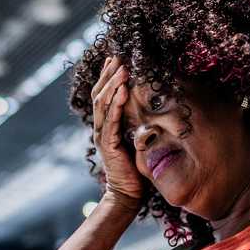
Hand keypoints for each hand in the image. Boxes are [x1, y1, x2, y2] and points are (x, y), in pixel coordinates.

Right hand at [90, 56, 144, 208]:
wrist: (127, 194)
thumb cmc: (134, 168)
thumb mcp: (136, 139)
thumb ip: (136, 123)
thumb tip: (149, 106)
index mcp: (105, 124)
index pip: (103, 95)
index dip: (107, 76)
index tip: (115, 58)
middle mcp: (100, 127)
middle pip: (100, 94)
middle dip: (109, 74)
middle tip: (118, 56)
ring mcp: (102, 135)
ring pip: (103, 104)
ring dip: (113, 84)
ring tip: (122, 68)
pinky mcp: (108, 145)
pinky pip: (111, 120)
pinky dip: (117, 104)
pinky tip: (123, 91)